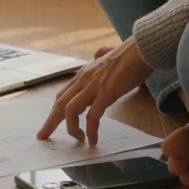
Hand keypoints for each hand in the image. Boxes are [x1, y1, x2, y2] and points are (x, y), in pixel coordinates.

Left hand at [37, 38, 151, 145]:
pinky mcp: (106, 92)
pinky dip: (91, 130)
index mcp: (84, 73)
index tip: (47, 124)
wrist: (144, 48)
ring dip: (72, 128)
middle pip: (60, 103)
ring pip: (71, 110)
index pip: (62, 95)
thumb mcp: (110, 54)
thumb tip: (97, 53)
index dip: (53, 111)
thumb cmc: (132, 53)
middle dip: (51, 122)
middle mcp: (84, 79)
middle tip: (44, 136)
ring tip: (79, 140)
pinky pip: (93, 115)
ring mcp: (94, 85)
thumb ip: (101, 55)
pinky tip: (93, 140)